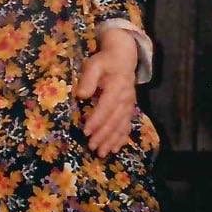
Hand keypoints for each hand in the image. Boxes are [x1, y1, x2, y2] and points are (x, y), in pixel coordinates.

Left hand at [75, 28, 138, 156]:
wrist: (124, 58)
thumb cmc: (105, 62)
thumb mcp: (94, 64)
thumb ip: (88, 79)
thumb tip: (81, 95)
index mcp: (117, 87)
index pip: (106, 106)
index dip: (97, 120)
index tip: (86, 131)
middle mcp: (126, 98)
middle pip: (114, 120)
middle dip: (103, 135)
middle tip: (92, 147)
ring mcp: (129, 105)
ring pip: (121, 126)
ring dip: (112, 140)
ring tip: (102, 153)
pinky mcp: (129, 109)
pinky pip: (127, 126)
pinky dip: (121, 138)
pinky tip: (115, 149)